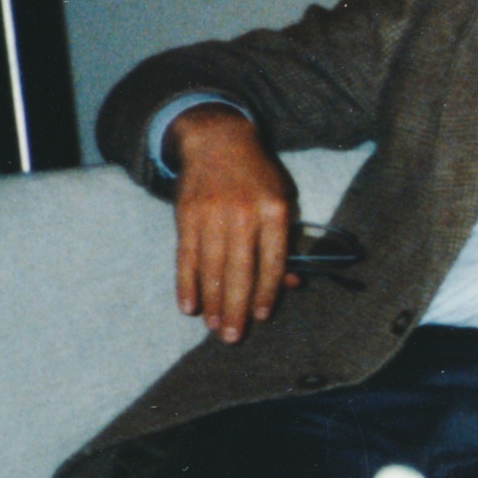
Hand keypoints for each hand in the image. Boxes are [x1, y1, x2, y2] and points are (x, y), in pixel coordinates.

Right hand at [168, 104, 297, 343]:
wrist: (218, 141)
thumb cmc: (257, 177)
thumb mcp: (282, 201)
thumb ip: (285, 242)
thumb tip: (292, 284)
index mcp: (274, 211)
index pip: (272, 260)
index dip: (267, 291)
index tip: (261, 316)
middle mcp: (243, 214)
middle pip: (240, 269)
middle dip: (235, 307)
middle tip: (232, 336)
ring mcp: (212, 214)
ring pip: (211, 267)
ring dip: (211, 301)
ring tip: (213, 327)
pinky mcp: (186, 216)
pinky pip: (185, 256)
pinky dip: (186, 283)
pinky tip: (188, 306)